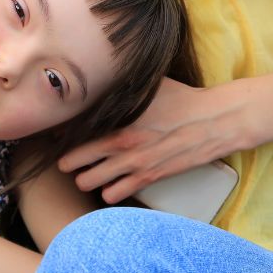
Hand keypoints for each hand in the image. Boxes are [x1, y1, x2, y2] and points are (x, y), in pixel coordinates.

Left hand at [58, 78, 254, 203]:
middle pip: (76, 163)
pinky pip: (116, 194)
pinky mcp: (150, 178)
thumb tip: (102, 77)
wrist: (213, 122)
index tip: (58, 135)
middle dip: (68, 161)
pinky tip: (109, 185)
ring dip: (86, 178)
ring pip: (90, 183)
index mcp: (118, 121)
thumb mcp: (148, 86)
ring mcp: (135, 165)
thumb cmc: (181, 99)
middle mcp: (121, 146)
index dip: (62, 135)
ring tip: (87, 173)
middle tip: (68, 160)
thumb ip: (122, 87)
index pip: (75, 133)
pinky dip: (108, 191)